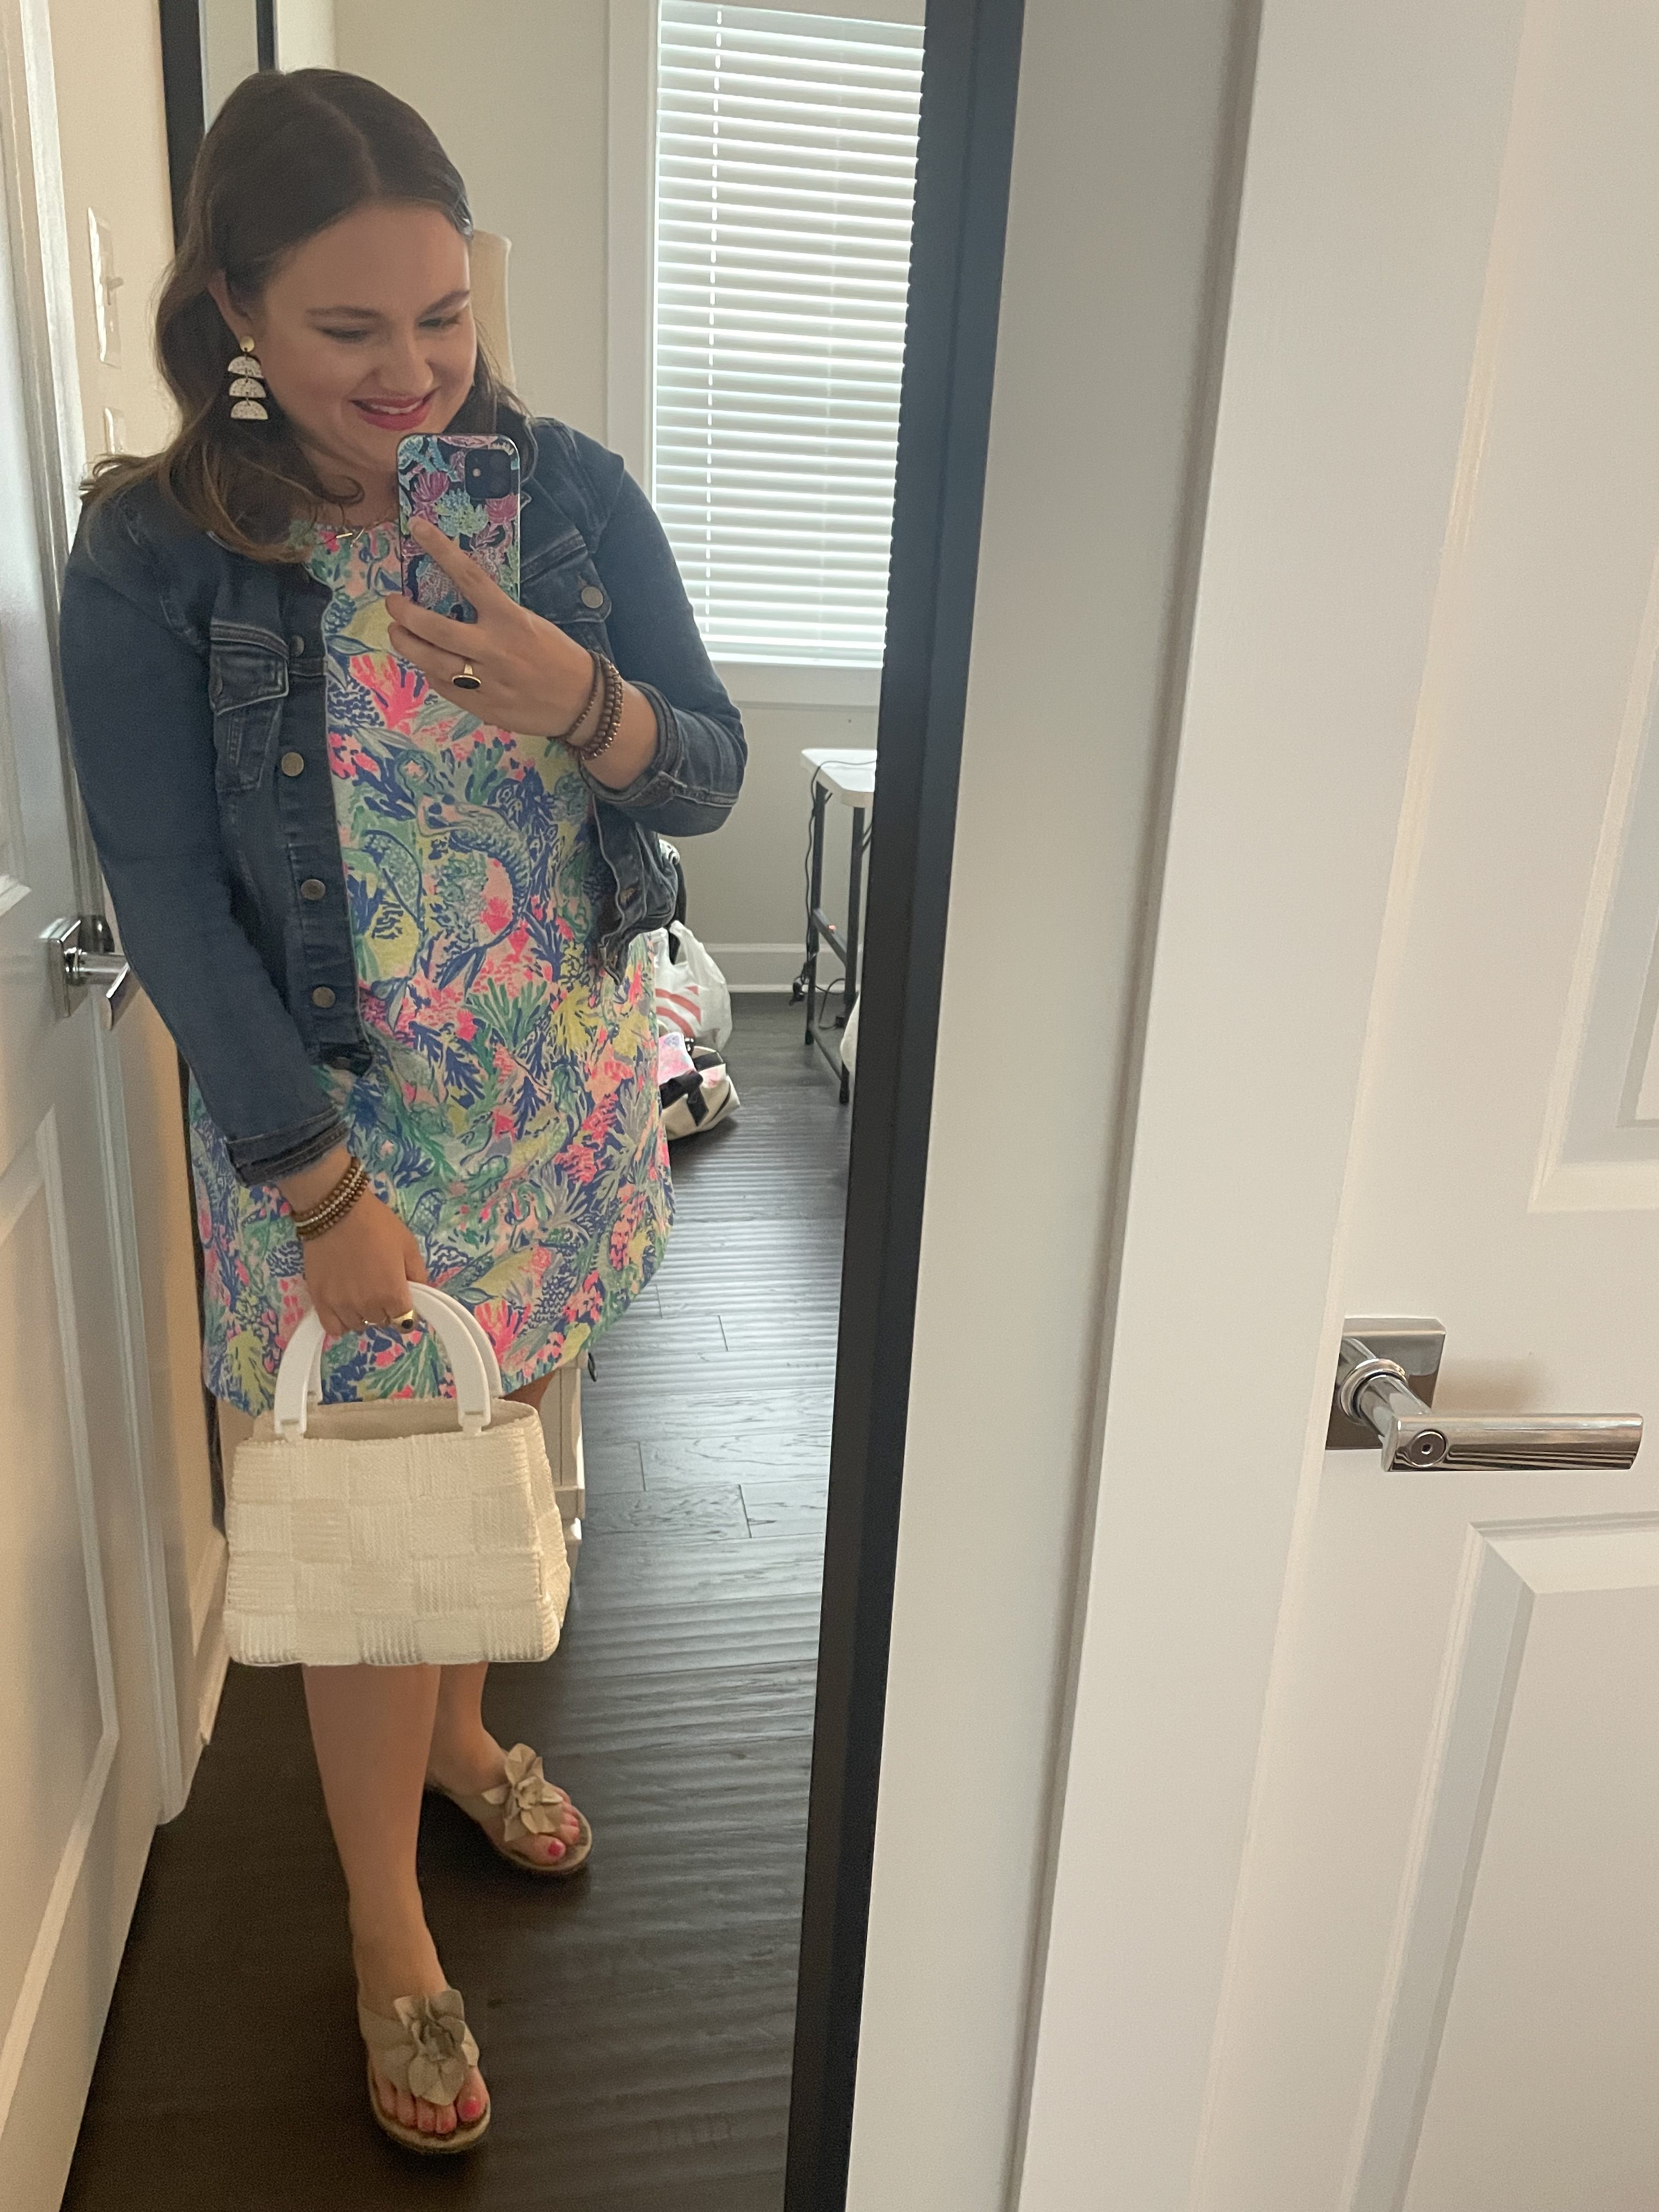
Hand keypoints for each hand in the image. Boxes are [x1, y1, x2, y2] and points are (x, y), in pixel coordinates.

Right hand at [298, 1184, 428, 1338]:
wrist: (337, 1211)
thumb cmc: (377, 1225)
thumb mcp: (408, 1246)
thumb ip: (418, 1275)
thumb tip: (419, 1296)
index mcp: (392, 1294)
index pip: (405, 1321)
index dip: (405, 1310)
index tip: (401, 1298)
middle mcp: (368, 1306)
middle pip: (382, 1322)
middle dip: (385, 1309)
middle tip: (380, 1287)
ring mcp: (341, 1305)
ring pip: (359, 1326)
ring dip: (363, 1314)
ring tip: (360, 1293)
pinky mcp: (320, 1300)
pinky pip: (333, 1328)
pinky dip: (340, 1322)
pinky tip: (343, 1306)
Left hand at [384, 517, 660, 785]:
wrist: (581, 703)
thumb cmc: (558, 657)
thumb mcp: (531, 624)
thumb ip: (495, 616)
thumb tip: (457, 604)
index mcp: (510, 620)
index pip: (469, 577)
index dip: (440, 549)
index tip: (418, 528)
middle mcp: (494, 649)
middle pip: (436, 628)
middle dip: (406, 614)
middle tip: (394, 604)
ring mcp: (486, 681)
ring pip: (432, 662)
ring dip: (408, 645)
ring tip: (398, 633)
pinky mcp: (482, 706)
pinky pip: (444, 687)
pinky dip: (431, 673)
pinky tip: (427, 665)